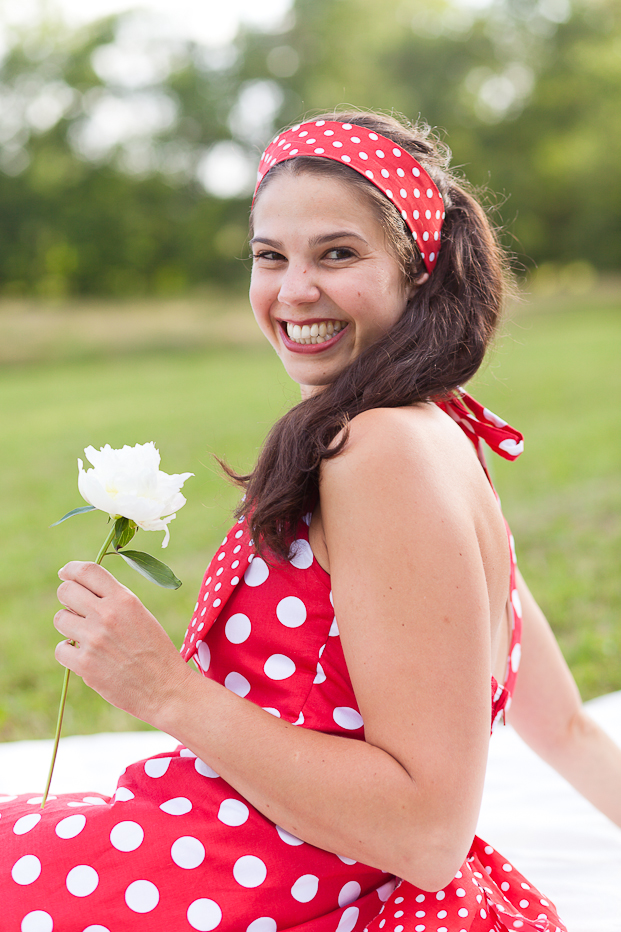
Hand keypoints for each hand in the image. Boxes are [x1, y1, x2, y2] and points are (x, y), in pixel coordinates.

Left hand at [54, 561, 190, 725]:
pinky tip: (85, 657)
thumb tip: (81, 590)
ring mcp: (94, 639)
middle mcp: (107, 614)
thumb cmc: (155, 651)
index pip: (87, 570)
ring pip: (59, 619)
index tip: (66, 574)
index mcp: (124, 599)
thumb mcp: (140, 614)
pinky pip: (61, 649)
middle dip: (68, 598)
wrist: (167, 689)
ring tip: (86, 636)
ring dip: (69, 626)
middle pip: (66, 591)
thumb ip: (114, 600)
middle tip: (76, 610)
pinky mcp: (85, 664)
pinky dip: (70, 653)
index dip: (71, 569)